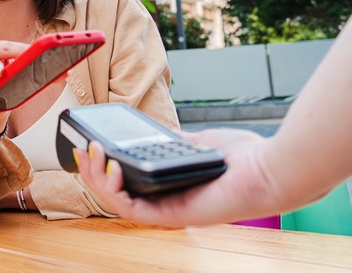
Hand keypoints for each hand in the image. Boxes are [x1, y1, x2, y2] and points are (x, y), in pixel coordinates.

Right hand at [75, 128, 272, 226]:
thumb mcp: (198, 144)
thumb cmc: (242, 159)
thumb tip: (157, 133)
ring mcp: (166, 212)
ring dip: (97, 178)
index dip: (102, 169)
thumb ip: (175, 142)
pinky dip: (114, 189)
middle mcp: (163, 203)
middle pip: (113, 193)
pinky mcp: (171, 216)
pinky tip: (111, 168)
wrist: (269, 169)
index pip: (125, 184)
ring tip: (91, 153)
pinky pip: (131, 208)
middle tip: (82, 148)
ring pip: (115, 203)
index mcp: (168, 188)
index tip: (89, 148)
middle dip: (91, 171)